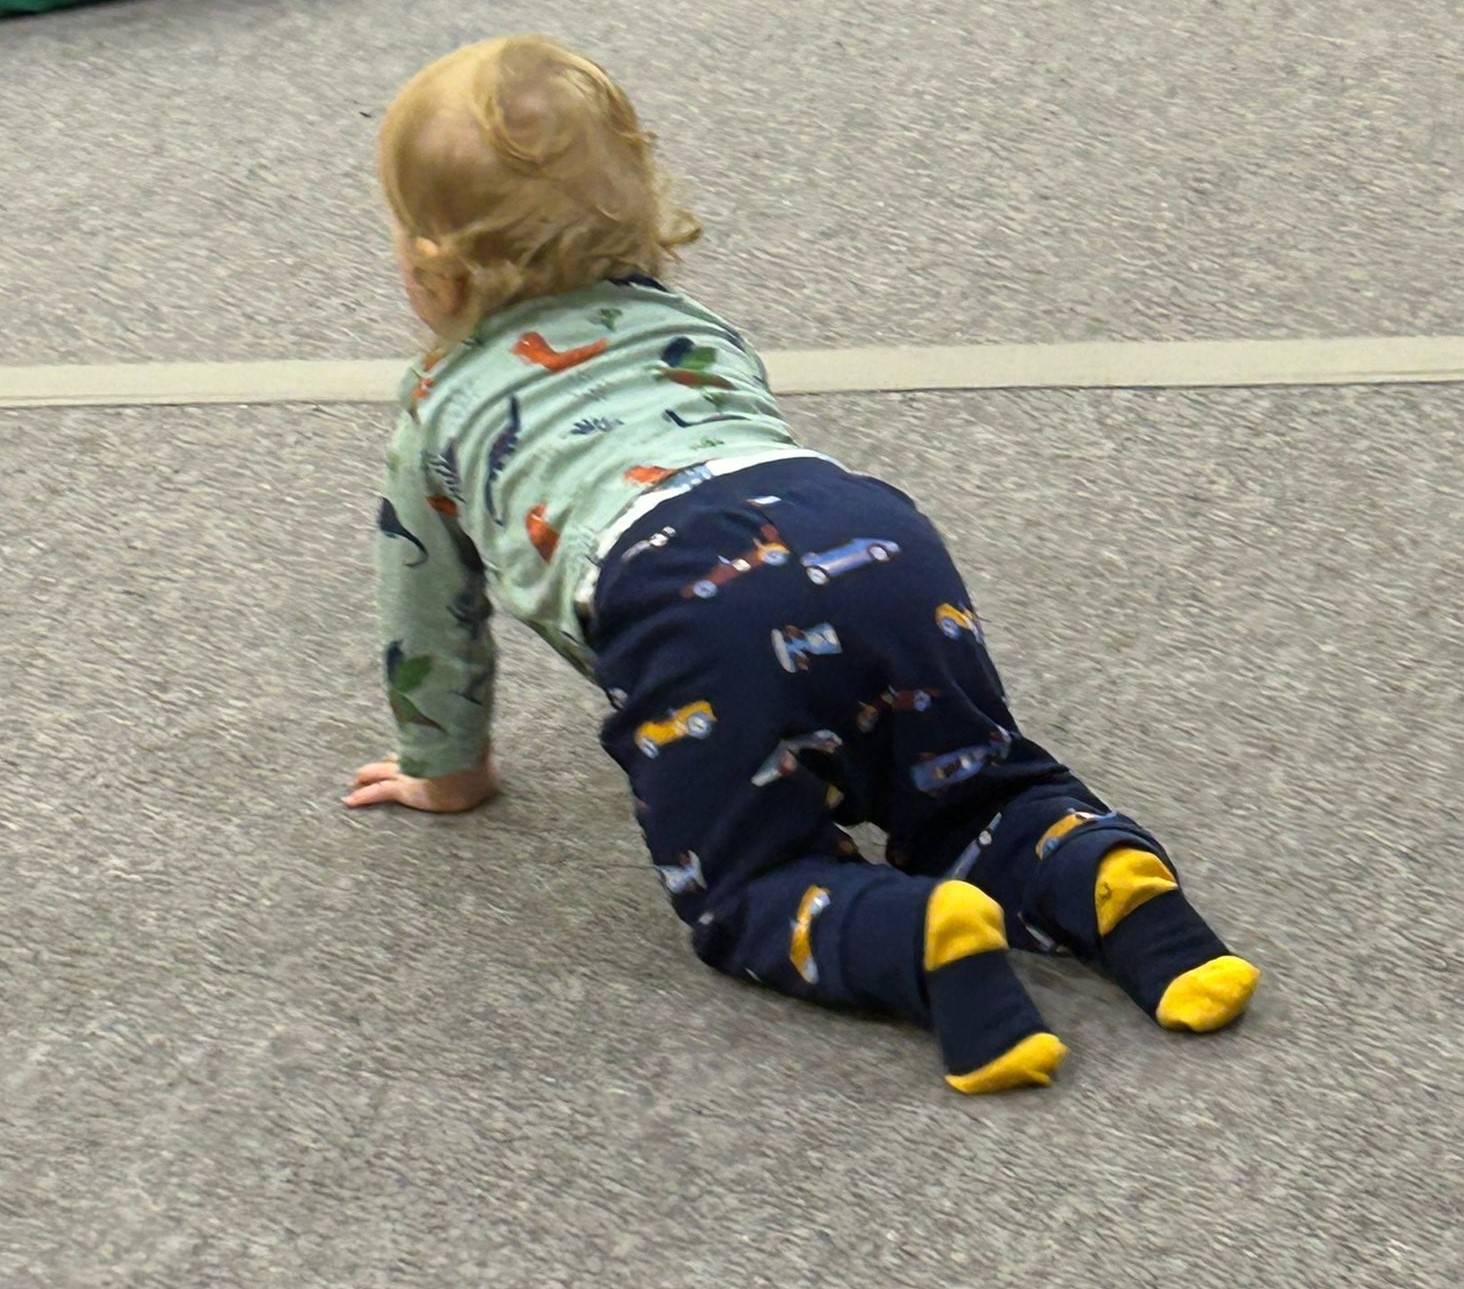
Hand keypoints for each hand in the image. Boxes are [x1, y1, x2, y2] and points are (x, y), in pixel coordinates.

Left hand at [344, 753, 501, 812]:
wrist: (471, 778)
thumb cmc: (481, 770)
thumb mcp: (486, 764)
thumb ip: (484, 753)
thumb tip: (492, 752)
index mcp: (442, 756)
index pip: (422, 754)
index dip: (409, 756)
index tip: (400, 757)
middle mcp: (425, 762)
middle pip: (399, 761)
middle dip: (384, 764)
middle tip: (372, 767)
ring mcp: (413, 775)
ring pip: (383, 773)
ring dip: (367, 777)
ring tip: (354, 781)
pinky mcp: (406, 791)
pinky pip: (380, 793)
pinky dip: (363, 797)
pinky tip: (348, 801)